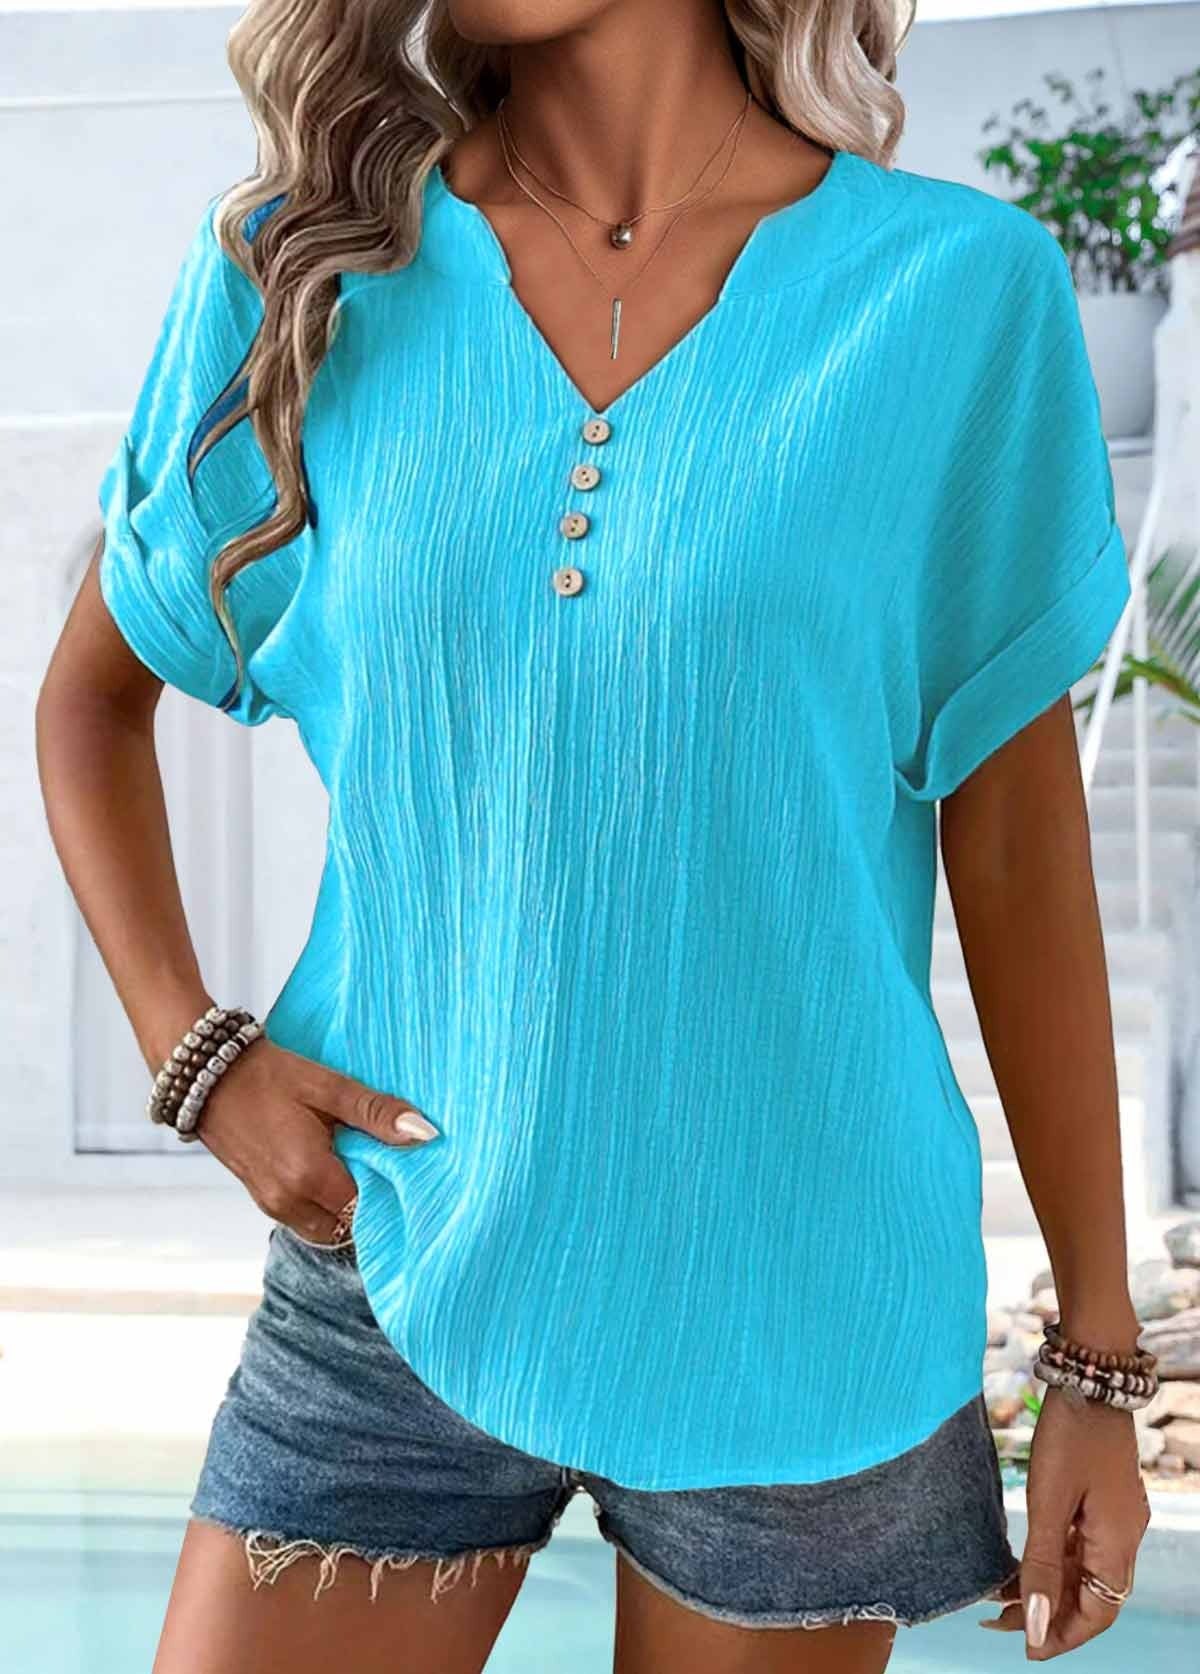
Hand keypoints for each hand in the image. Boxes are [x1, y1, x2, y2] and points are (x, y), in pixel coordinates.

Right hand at [188, 1037, 438, 1243]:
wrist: (203, 1073)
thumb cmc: (267, 1075)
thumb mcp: (328, 1087)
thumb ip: (376, 1113)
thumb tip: (426, 1134)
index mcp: (309, 1175)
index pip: (368, 1210)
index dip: (392, 1195)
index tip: (408, 1175)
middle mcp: (288, 1201)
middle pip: (347, 1227)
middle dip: (368, 1206)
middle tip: (384, 1169)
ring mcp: (270, 1203)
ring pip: (324, 1227)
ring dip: (343, 1206)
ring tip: (358, 1166)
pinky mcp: (260, 1197)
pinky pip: (303, 1216)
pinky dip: (322, 1203)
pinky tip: (331, 1167)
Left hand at [979, 1384, 1149, 1658]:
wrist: (1089, 1374)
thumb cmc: (1070, 1433)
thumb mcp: (1048, 1501)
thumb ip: (1043, 1565)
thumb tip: (1038, 1628)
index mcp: (1118, 1543)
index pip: (1097, 1614)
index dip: (1062, 1635)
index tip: (1024, 1647)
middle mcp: (1123, 1536)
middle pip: (1091, 1596)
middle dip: (1049, 1614)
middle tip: (999, 1621)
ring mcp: (1114, 1516)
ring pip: (1083, 1570)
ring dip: (1047, 1586)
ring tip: (1000, 1595)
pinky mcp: (1101, 1497)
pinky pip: (1079, 1543)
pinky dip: (1053, 1557)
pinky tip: (1021, 1560)